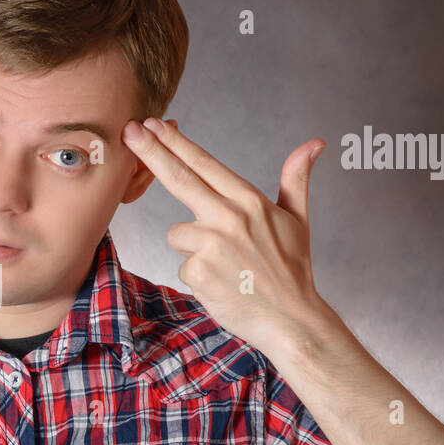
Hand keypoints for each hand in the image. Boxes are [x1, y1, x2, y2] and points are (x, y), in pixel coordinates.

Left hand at [121, 116, 336, 359]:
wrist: (291, 320)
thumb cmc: (292, 270)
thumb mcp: (297, 220)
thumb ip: (295, 179)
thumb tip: (315, 143)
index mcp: (249, 201)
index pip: (204, 164)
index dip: (175, 143)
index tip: (152, 124)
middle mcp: (228, 217)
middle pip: (178, 179)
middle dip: (150, 152)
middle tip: (129, 131)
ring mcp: (211, 245)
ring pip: (178, 234)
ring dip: (193, 247)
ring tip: (227, 264)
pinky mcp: (197, 272)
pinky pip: (183, 264)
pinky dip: (198, 274)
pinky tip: (222, 282)